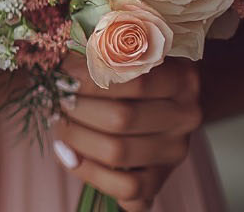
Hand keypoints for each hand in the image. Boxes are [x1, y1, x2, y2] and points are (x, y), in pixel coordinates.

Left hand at [55, 56, 200, 210]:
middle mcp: (186, 116)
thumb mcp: (119, 55)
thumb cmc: (126, 74)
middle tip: (57, 102)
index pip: (134, 80)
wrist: (157, 102)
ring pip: (118, 152)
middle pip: (120, 119)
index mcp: (182, 79)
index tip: (61, 77)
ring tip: (60, 125)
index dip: (88, 80)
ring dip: (76, 139)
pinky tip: (69, 157)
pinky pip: (125, 187)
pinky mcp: (162, 177)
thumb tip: (63, 76)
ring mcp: (176, 150)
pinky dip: (89, 173)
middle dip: (76, 111)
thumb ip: (97, 58)